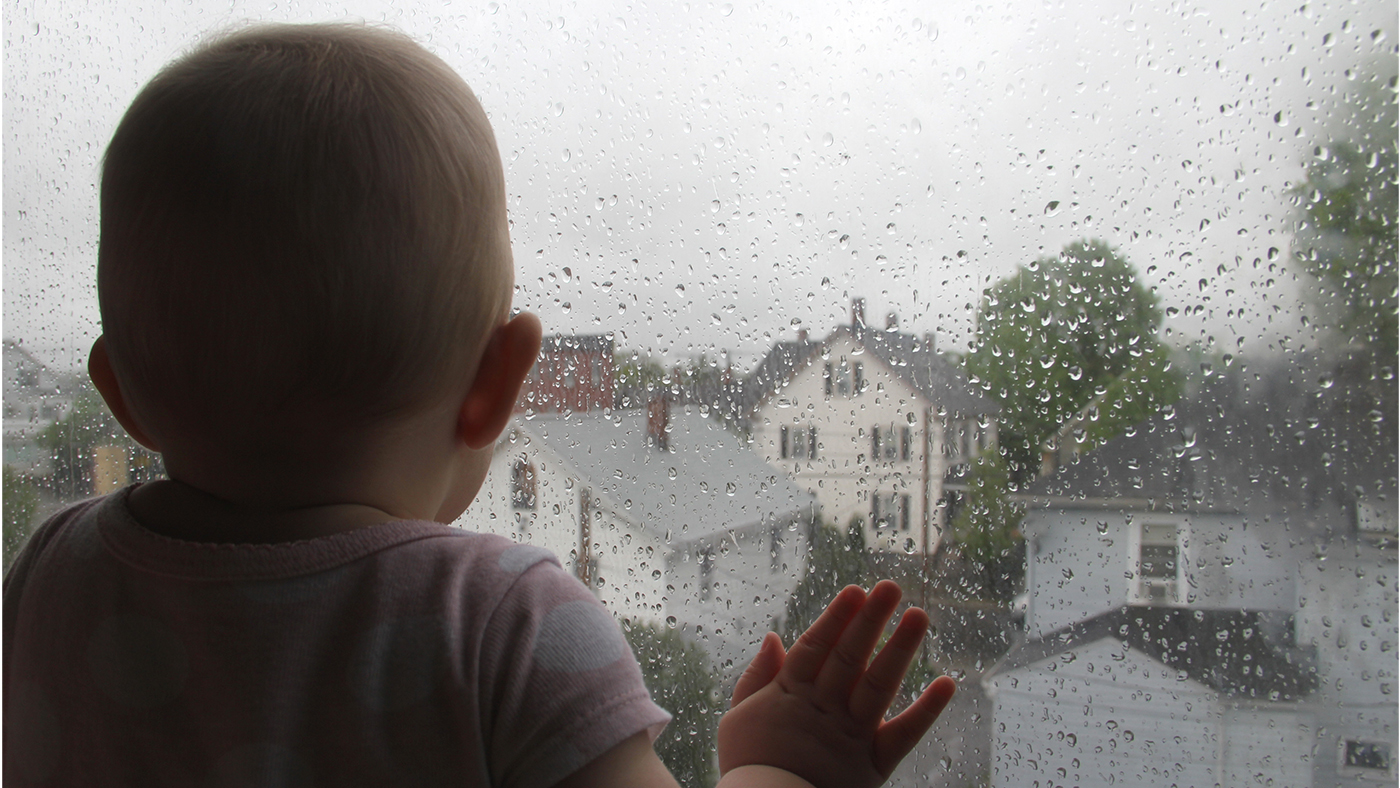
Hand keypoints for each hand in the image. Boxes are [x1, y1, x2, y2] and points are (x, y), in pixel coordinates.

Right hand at [717, 581, 956, 787]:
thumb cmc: (749, 765)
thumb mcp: (738, 716)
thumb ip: (757, 676)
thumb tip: (773, 637)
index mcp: (792, 694)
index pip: (817, 646)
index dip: (837, 617)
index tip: (855, 591)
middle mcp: (826, 708)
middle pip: (851, 657)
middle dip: (871, 620)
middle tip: (890, 587)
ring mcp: (852, 734)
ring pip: (879, 685)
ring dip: (900, 649)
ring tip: (918, 615)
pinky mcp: (874, 763)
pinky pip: (905, 735)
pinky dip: (928, 710)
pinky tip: (948, 683)